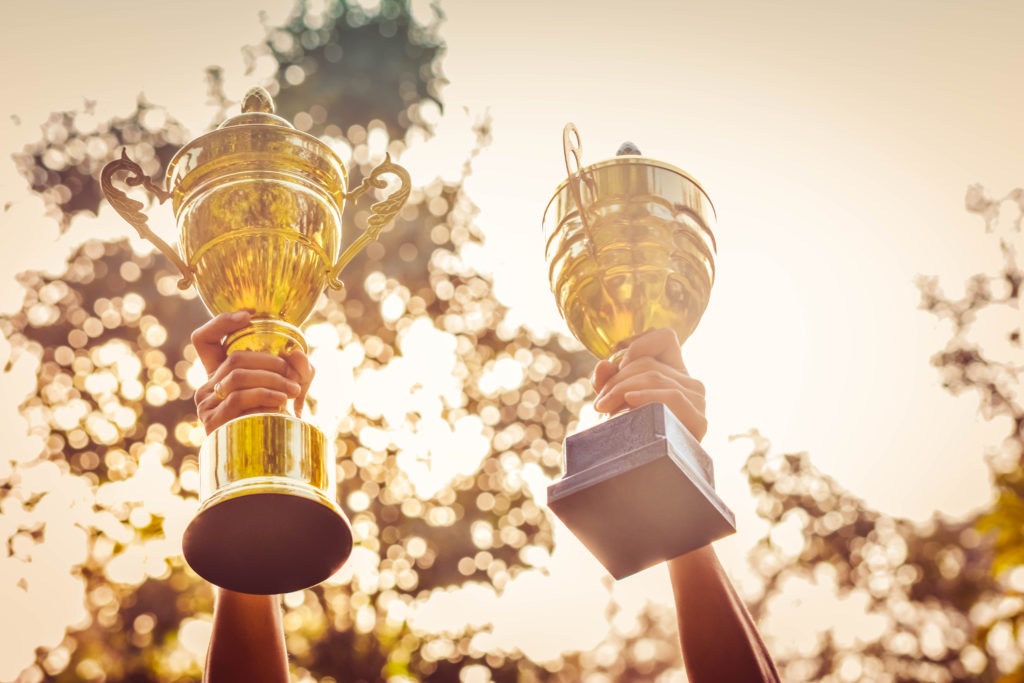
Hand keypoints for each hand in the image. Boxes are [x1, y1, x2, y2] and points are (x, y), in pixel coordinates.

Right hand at [191, 311, 314, 433]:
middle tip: (294, 374)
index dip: (221, 323)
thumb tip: (297, 354)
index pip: (203, 340)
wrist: (273, 458)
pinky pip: (239, 397)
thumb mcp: (291, 385)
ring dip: (273, 379)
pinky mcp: (213, 421)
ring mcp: (207, 405)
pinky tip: (281, 403)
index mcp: (219, 374)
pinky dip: (265, 395)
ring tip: (294, 391)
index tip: (249, 316)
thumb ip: (297, 367)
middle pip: (234, 358)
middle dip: (270, 361)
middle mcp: (208, 387)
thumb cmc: (280, 418)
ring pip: (238, 376)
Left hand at [591, 328, 706, 440]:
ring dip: (622, 389)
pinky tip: (629, 403)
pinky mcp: (699, 420)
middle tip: (600, 402)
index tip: (618, 363)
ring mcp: (697, 400)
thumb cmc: (629, 437)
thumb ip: (609, 381)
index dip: (639, 343)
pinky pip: (672, 396)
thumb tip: (603, 364)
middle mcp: (690, 383)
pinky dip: (648, 395)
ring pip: (655, 376)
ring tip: (604, 409)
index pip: (664, 337)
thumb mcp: (614, 403)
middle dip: (617, 379)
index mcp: (674, 372)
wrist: (643, 477)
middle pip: (647, 362)